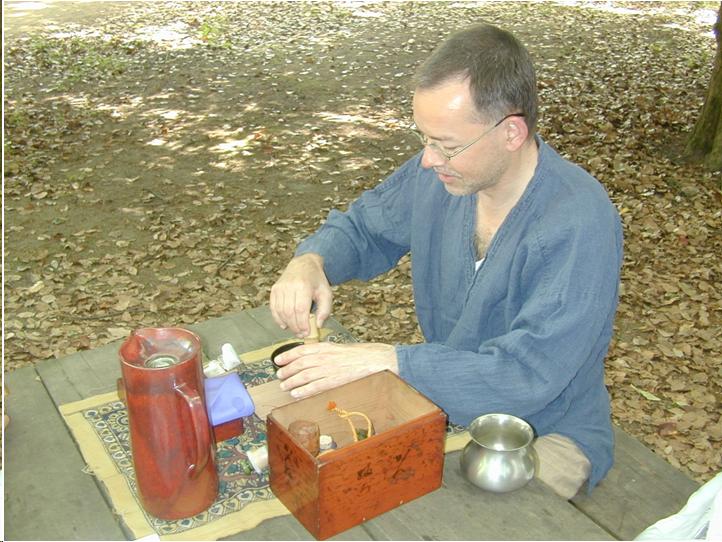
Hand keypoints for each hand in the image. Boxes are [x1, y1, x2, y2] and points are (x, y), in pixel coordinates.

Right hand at [270, 253, 332, 336]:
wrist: (304, 264)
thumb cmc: (316, 280)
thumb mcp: (326, 293)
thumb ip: (325, 310)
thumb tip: (318, 325)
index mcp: (303, 286)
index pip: (300, 309)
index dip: (302, 324)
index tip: (307, 333)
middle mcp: (289, 286)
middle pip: (289, 312)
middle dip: (295, 327)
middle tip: (302, 334)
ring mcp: (280, 287)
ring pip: (280, 311)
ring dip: (287, 324)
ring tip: (295, 330)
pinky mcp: (274, 290)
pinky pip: (274, 308)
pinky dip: (278, 319)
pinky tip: (285, 325)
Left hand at [275, 342, 397, 398]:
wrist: (376, 360)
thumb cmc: (360, 354)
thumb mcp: (339, 348)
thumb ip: (325, 352)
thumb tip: (312, 357)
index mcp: (326, 347)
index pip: (301, 350)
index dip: (287, 355)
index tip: (278, 360)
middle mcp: (325, 357)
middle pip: (299, 364)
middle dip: (287, 370)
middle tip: (278, 375)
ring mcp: (329, 369)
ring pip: (304, 376)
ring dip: (291, 382)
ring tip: (284, 386)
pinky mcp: (335, 381)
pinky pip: (315, 387)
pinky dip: (304, 391)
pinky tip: (296, 394)